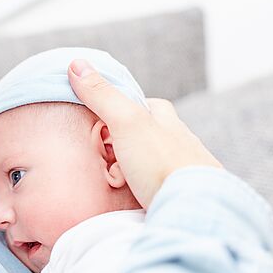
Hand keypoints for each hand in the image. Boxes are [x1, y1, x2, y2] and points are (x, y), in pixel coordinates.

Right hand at [68, 59, 221, 207]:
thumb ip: (102, 96)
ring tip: (119, 183)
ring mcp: (184, 169)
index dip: (119, 111)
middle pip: (145, 135)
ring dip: (136, 170)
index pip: (142, 104)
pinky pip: (160, 188)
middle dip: (125, 144)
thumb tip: (76, 64)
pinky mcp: (185, 195)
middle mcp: (180, 141)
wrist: (196, 208)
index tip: (102, 125)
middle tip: (107, 158)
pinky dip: (146, 191)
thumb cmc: (162, 162)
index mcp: (168, 120)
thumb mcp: (126, 122)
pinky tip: (137, 199)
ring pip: (152, 163)